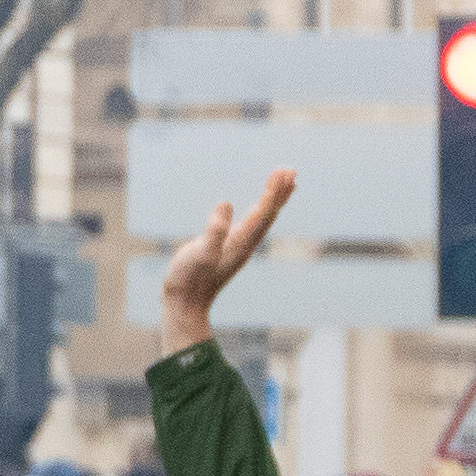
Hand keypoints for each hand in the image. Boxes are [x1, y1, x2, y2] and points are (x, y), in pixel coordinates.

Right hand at [151, 169, 298, 348]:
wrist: (185, 305)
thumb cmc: (188, 280)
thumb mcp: (199, 254)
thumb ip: (214, 231)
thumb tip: (226, 204)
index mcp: (240, 242)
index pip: (262, 212)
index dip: (273, 192)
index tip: (282, 172)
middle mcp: (245, 244)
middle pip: (269, 214)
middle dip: (280, 193)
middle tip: (291, 170)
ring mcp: (238, 248)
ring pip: (263, 220)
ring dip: (274, 201)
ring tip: (286, 184)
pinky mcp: (229, 250)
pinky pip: (251, 226)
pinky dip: (260, 212)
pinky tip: (257, 209)